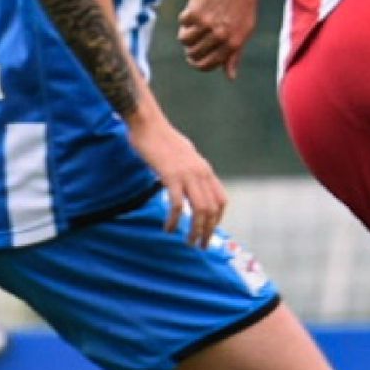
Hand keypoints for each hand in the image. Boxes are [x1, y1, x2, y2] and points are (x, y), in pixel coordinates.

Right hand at [128, 112, 227, 245]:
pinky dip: (175, 221)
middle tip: (199, 246)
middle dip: (208, 231)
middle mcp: (201, 173)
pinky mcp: (171, 176)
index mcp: (205, 169)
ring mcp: (187, 174)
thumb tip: (191, 184)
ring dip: (195, 230)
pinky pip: (178, 205)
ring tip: (188, 242)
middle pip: (212, 210)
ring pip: (200, 210)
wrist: (148, 124)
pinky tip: (168, 228)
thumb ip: (190, 170)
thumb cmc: (161, 139)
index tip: (208, 231)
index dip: (218, 219)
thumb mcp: (184, 155)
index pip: (221, 200)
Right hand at [178, 0, 258, 78]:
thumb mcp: (245, 31)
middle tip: (192, 42)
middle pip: (194, 54)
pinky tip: (195, 11)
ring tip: (193, 26)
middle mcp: (220, 36)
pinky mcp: (195, 12)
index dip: (198, 64)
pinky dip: (185, 19)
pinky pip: (182, 23)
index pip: (208, 64)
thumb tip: (230, 77)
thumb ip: (235, 54)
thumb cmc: (243, 5)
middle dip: (190, 50)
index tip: (194, 59)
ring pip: (185, 40)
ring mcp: (206, 25)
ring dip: (186, 35)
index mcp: (233, 44)